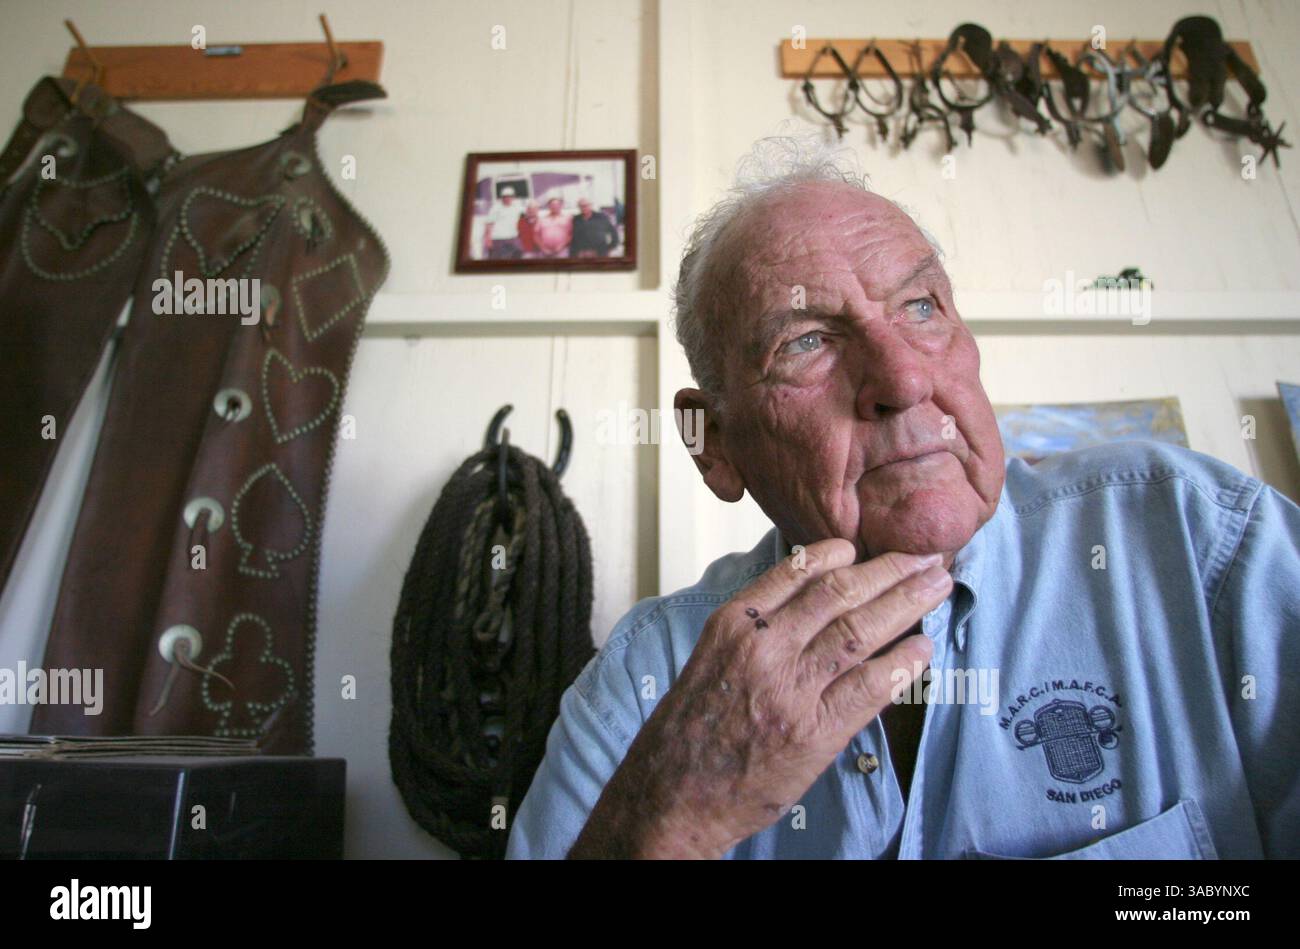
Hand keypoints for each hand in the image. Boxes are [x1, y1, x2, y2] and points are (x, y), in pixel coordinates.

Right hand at [568, 538, 948, 857]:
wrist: (673, 795)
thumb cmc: (690, 729)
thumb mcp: (710, 657)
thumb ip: (756, 628)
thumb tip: (810, 598)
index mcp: (734, 624)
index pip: (798, 571)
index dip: (841, 553)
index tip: (866, 546)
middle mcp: (763, 649)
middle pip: (840, 594)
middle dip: (890, 571)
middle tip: (925, 557)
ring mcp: (791, 691)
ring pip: (861, 631)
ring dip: (907, 604)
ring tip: (937, 586)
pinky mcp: (815, 733)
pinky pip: (869, 687)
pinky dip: (901, 665)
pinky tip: (923, 649)